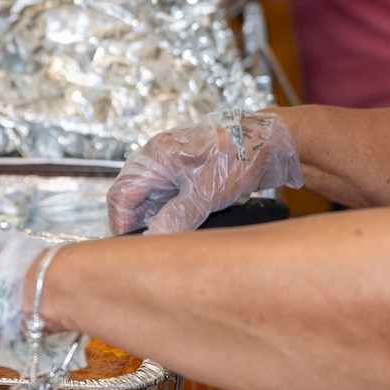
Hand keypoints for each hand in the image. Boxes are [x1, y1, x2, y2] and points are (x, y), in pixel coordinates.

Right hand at [107, 111, 303, 235]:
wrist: (269, 142)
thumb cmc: (237, 156)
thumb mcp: (206, 192)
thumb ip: (177, 217)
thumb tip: (154, 239)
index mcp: (154, 157)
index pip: (121, 195)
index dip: (120, 223)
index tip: (129, 247)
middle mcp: (158, 161)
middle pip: (133, 199)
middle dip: (139, 224)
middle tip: (151, 247)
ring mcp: (172, 168)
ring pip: (151, 201)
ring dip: (158, 221)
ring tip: (170, 238)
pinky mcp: (187, 175)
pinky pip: (169, 199)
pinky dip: (173, 215)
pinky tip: (186, 226)